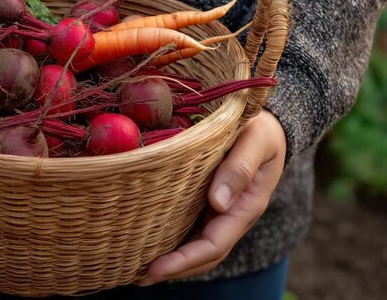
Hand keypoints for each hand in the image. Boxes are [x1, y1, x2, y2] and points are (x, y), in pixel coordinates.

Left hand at [137, 110, 285, 284]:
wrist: (268, 125)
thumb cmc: (261, 130)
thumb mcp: (256, 141)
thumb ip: (239, 169)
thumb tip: (217, 204)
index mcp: (245, 207)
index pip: (214, 245)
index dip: (185, 260)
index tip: (155, 267)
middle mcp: (230, 216)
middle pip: (202, 255)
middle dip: (173, 270)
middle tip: (137, 277)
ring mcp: (219, 212)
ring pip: (194, 245)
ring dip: (170, 261)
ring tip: (135, 269)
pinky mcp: (206, 203)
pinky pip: (189, 228)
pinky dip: (170, 240)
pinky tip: (146, 240)